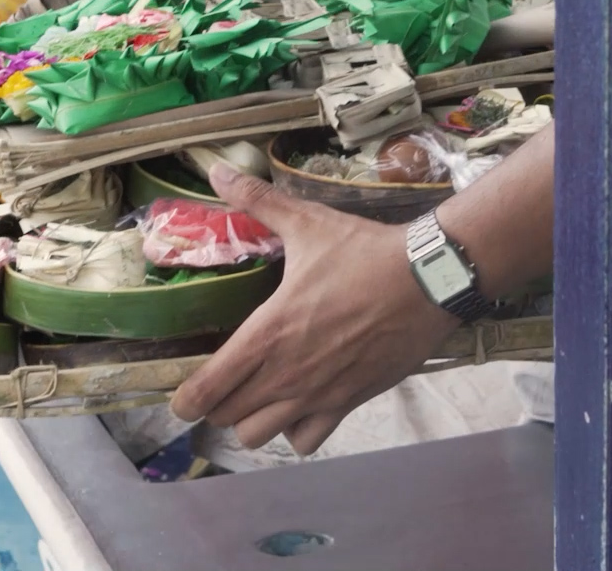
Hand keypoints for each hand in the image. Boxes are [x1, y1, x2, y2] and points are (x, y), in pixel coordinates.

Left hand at [171, 165, 458, 455]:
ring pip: (261, 435)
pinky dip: (296, 430)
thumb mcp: (307, 223)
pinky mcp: (348, 402)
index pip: (209, 387)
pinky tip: (299, 404)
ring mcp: (317, 393)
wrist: (427, 280)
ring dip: (253, 420)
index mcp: (268, 332)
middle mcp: (287, 372)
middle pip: (228, 417)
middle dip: (218, 405)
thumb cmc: (364, 252)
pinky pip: (306, 440)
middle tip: (225, 383)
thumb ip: (256, 200)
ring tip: (259, 396)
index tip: (184, 396)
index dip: (187, 398)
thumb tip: (217, 170)